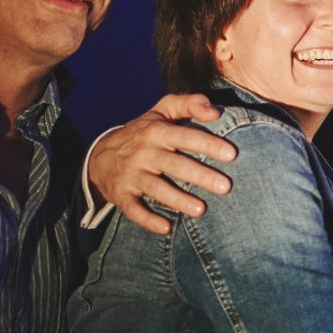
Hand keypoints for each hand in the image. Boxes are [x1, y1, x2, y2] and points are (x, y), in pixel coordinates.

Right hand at [89, 94, 235, 234]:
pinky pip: (133, 209)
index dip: (208, 144)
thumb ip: (189, 104)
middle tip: (225, 187)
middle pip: (175, 165)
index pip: (185, 137)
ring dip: (178, 200)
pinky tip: (166, 228)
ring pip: (157, 189)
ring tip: (201, 210)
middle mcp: (144, 153)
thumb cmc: (144, 132)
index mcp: (157, 132)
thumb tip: (215, 110)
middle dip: (200, 175)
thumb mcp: (162, 111)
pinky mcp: (122, 195)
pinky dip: (147, 219)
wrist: (100, 155)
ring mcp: (132, 175)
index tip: (232, 154)